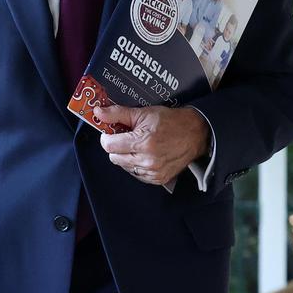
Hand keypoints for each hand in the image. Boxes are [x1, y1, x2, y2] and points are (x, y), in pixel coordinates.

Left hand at [94, 104, 209, 185]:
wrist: (194, 133)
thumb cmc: (170, 121)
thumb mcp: (143, 113)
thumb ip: (118, 114)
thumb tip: (98, 112)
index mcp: (142, 142)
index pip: (109, 146)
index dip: (106, 137)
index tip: (110, 132)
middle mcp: (147, 160)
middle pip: (114, 157)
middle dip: (116, 146)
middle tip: (126, 136)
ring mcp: (153, 172)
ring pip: (124, 166)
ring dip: (126, 156)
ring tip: (138, 145)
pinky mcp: (158, 179)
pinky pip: (136, 174)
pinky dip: (136, 165)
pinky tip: (145, 154)